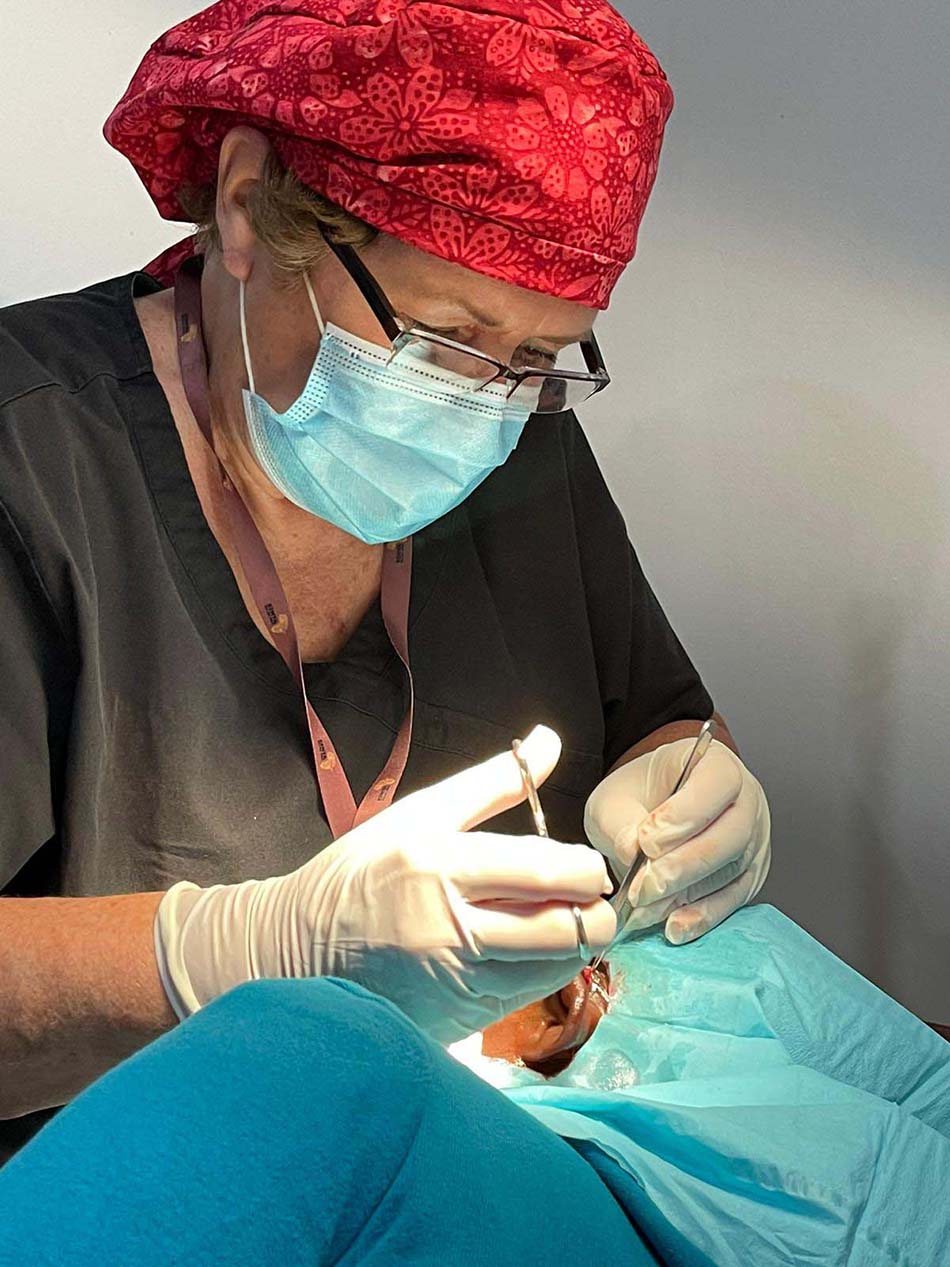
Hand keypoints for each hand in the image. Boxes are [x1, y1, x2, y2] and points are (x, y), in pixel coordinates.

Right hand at [155, 726, 615, 1042]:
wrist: (296, 951)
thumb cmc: (361, 872)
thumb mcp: (419, 813)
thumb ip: (493, 781)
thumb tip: (549, 740)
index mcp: (440, 864)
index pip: (546, 871)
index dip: (588, 870)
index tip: (590, 865)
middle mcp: (450, 927)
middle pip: (565, 929)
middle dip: (597, 913)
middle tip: (593, 897)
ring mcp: (454, 981)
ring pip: (553, 968)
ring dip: (574, 945)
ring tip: (563, 922)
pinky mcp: (455, 1019)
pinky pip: (525, 996)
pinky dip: (540, 972)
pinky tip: (525, 951)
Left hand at [584, 737, 770, 943]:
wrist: (650, 808)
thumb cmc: (639, 795)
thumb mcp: (615, 798)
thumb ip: (621, 821)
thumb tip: (632, 853)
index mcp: (716, 764)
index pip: (717, 784)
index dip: (685, 814)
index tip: (646, 840)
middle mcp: (746, 799)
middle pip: (731, 834)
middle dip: (684, 865)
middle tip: (644, 887)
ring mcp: (754, 839)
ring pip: (732, 870)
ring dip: (687, 894)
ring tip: (646, 908)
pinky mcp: (748, 875)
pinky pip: (733, 898)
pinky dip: (703, 916)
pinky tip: (674, 926)